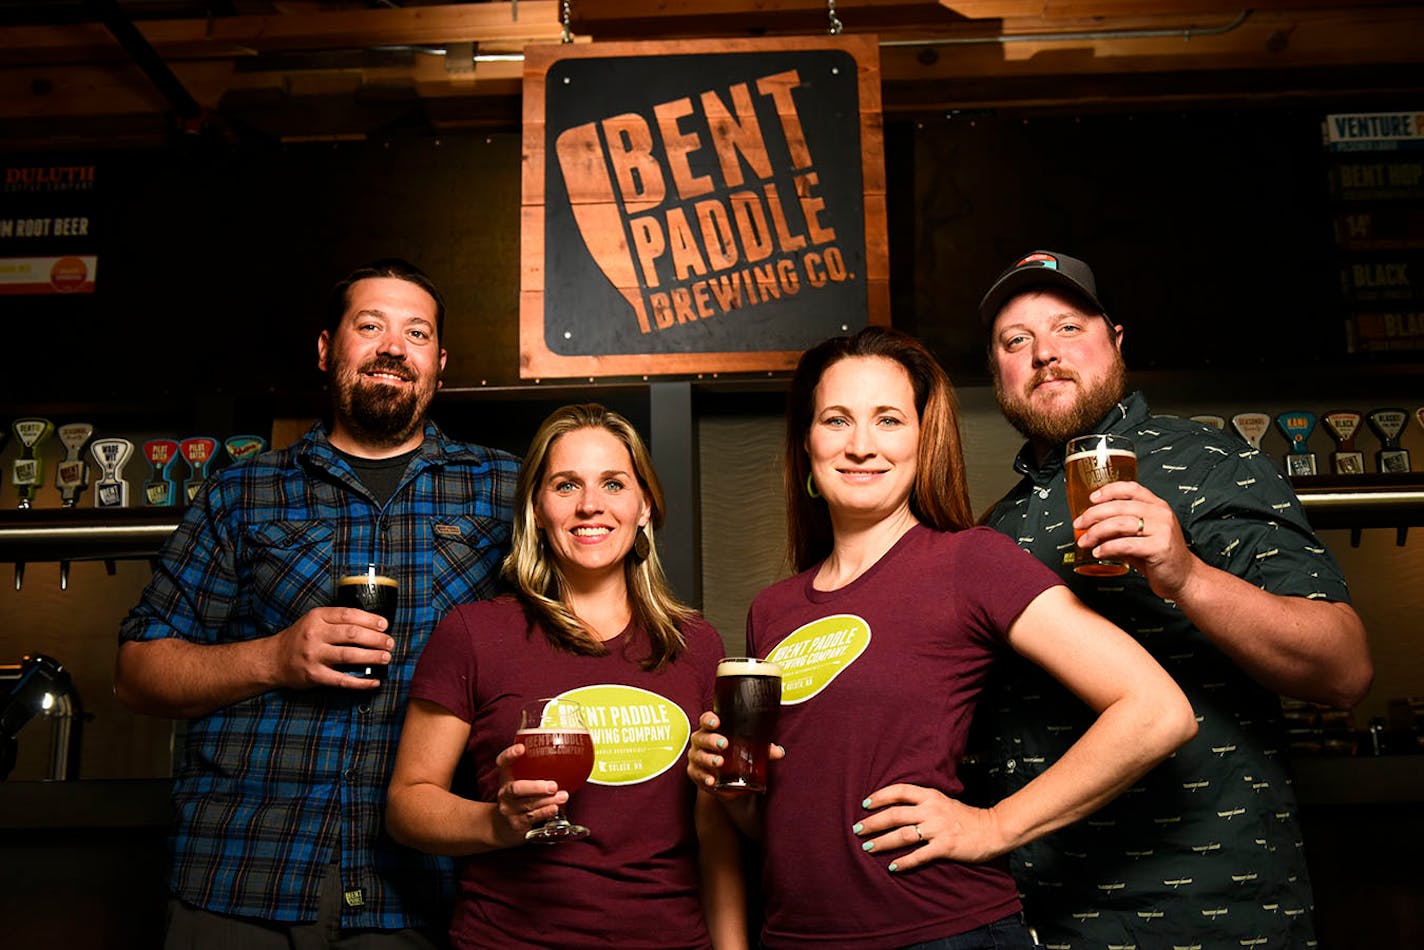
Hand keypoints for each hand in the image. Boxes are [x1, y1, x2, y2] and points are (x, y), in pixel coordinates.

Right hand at [269, 606, 392, 689]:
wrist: (273, 659)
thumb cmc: (300, 638)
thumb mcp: (314, 621)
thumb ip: (336, 620)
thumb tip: (372, 624)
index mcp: (317, 617)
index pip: (349, 614)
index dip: (370, 619)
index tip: (384, 625)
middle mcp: (314, 635)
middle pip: (352, 634)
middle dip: (376, 638)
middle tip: (389, 643)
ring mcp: (313, 656)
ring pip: (349, 655)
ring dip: (372, 657)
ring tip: (386, 657)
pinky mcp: (314, 675)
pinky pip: (342, 680)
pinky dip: (361, 682)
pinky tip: (374, 681)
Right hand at [490, 742, 567, 845]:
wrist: (503, 827)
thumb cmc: (519, 799)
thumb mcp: (522, 783)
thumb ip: (536, 772)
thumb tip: (567, 757)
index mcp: (506, 778)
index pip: (503, 763)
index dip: (510, 755)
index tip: (521, 748)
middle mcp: (505, 794)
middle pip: (516, 788)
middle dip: (536, 787)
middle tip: (553, 786)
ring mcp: (509, 810)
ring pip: (527, 805)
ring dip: (547, 801)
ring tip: (562, 796)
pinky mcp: (516, 824)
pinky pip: (532, 818)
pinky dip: (545, 813)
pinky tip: (554, 809)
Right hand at [685, 711, 783, 793]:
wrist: (726, 780)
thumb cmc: (735, 755)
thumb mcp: (749, 750)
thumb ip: (763, 750)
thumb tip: (778, 752)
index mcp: (712, 730)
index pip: (706, 720)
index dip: (709, 719)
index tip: (716, 722)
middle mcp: (701, 742)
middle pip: (701, 737)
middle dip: (711, 740)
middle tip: (724, 744)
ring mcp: (696, 758)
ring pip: (698, 756)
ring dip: (708, 759)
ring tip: (719, 762)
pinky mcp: (695, 773)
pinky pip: (697, 775)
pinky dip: (704, 777)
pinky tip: (712, 781)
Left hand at [855, 784, 1006, 870]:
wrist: (993, 829)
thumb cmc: (966, 817)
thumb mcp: (943, 802)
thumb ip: (923, 803)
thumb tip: (898, 807)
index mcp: (931, 796)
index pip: (900, 791)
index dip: (880, 796)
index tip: (865, 803)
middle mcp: (932, 810)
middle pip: (895, 814)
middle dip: (873, 822)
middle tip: (857, 829)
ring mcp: (938, 828)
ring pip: (903, 834)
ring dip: (883, 842)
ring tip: (868, 847)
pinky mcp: (945, 846)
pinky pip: (920, 855)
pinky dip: (905, 861)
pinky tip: (893, 866)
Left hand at [1073, 480, 1198, 600]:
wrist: (1184, 578)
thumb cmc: (1160, 556)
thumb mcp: (1140, 536)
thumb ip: (1120, 528)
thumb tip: (1091, 526)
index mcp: (1157, 506)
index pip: (1131, 488)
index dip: (1109, 490)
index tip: (1091, 499)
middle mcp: (1160, 514)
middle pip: (1119, 506)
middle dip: (1093, 514)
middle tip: (1079, 524)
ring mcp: (1161, 530)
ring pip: (1119, 524)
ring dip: (1096, 532)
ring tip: (1084, 541)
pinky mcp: (1159, 548)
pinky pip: (1125, 544)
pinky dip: (1107, 548)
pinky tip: (1098, 552)